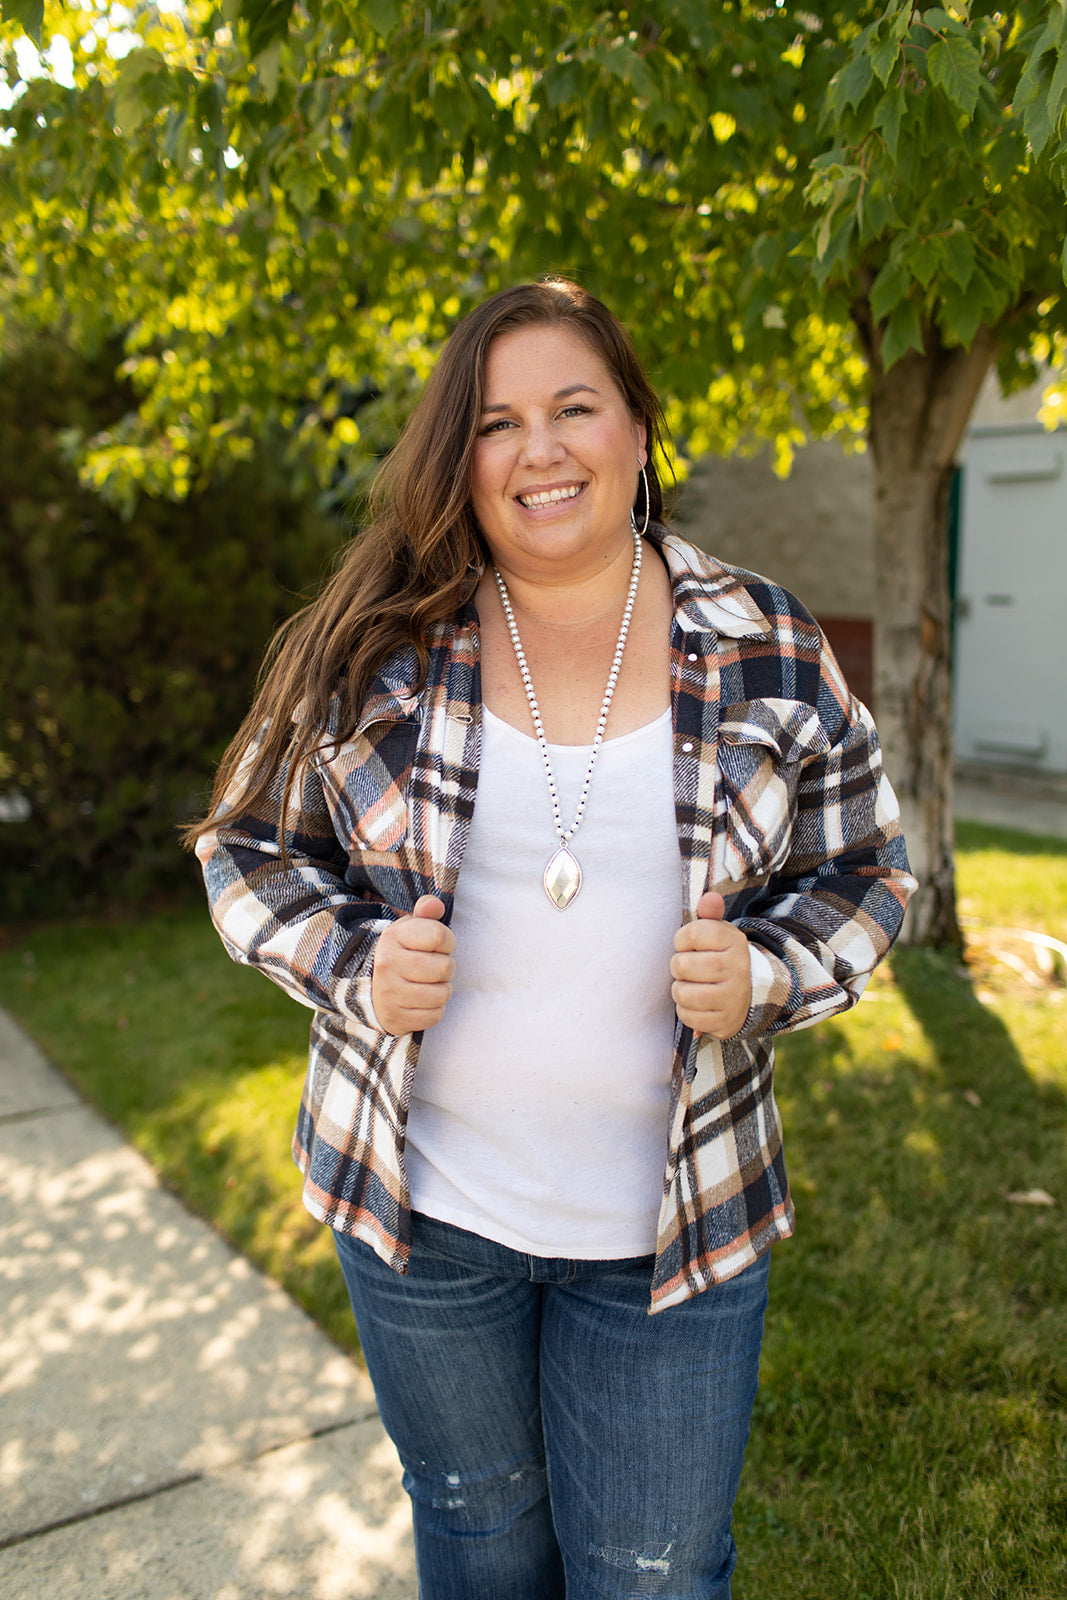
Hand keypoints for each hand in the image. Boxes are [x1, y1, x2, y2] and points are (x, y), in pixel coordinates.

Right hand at [371, 895, 455, 1035]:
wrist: (372, 988)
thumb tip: (435, 905)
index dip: (447, 941)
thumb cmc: (402, 954)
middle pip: (445, 967)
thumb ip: (426, 911)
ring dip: (442, 990)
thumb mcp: (410, 928)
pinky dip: (435, 1009)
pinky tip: (423, 1001)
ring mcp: (390, 994)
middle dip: (446, 967)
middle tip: (434, 967)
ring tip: (429, 984)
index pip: (439, 936)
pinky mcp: (396, 1018)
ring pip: (442, 994)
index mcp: (392, 938)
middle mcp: (387, 965)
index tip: (438, 945)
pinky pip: (435, 1016)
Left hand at [671, 891, 751, 1038]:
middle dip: (678, 966)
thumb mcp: (719, 933)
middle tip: (689, 968)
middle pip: (681, 965)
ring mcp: (732, 997)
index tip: (688, 944)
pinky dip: (686, 1011)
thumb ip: (710, 914)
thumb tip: (710, 897)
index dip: (681, 939)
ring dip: (680, 989)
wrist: (748, 995)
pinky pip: (688, 1016)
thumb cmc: (722, 958)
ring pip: (682, 993)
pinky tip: (697, 1004)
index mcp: (734, 942)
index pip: (690, 934)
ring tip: (691, 985)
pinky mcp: (724, 1022)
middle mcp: (737, 968)